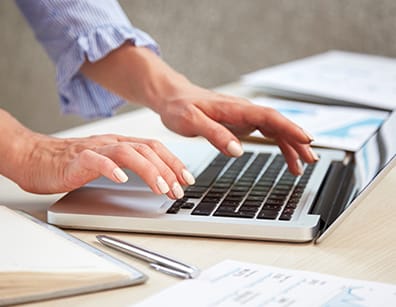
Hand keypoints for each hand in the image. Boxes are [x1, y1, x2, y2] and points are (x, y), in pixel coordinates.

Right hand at [0, 112, 193, 197]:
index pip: (154, 147)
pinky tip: (121, 178)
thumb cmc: (71, 163)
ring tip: (161, 188)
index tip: (187, 178)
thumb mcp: (107, 162)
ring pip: (128, 152)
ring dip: (149, 170)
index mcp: (119, 143)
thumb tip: (156, 178)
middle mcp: (110, 142)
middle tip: (179, 189)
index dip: (173, 161)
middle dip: (168, 169)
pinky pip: (96, 160)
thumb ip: (128, 165)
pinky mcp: (76, 159)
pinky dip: (111, 168)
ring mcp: (94, 148)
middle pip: (147, 149)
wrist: (35, 157)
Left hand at [80, 45, 317, 174]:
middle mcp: (243, 111)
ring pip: (274, 130)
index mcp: (234, 108)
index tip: (306, 140)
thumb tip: (237, 150)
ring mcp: (243, 117)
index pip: (268, 116)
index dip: (289, 128)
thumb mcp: (191, 121)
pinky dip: (278, 145)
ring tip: (302, 165)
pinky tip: (285, 157)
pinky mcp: (240, 123)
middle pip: (277, 124)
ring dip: (290, 146)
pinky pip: (265, 133)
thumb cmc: (179, 107)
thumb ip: (214, 134)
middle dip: (296, 141)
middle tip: (311, 159)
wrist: (172, 97)